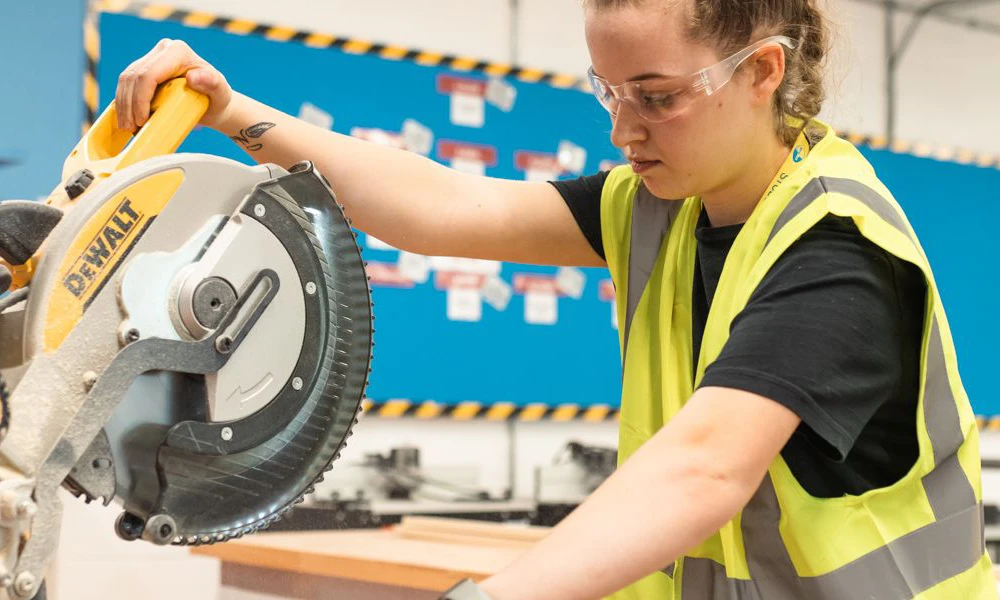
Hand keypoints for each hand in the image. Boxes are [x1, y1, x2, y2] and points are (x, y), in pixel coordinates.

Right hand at [114, 38, 233, 131]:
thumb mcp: (220, 93)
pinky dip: (124, 102)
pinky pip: (127, 84)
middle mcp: (163, 50)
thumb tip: (192, 77)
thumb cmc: (218, 98)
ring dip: (123, 105)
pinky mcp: (145, 69)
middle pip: (134, 77)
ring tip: (127, 127)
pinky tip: (125, 118)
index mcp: (178, 52)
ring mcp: (152, 58)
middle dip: (129, 104)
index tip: (142, 120)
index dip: (141, 98)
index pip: (149, 74)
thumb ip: (211, 83)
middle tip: (131, 128)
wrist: (214, 102)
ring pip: (126, 80)